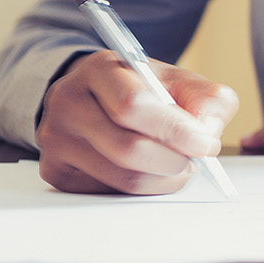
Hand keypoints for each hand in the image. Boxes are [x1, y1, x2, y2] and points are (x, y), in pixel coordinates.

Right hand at [37, 50, 238, 194]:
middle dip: (174, 160)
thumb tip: (207, 131)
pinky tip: (151, 172)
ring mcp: (56, 139)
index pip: (132, 105)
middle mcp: (68, 101)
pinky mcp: (56, 171)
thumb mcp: (180, 81)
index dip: (174, 129)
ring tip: (178, 165)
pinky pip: (109, 193)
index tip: (205, 144)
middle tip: (197, 159)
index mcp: (99, 69)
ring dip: (164, 180)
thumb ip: (208, 99)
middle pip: (128, 148)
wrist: (97, 99)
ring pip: (122, 178)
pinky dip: (143, 190)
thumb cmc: (144, 90)